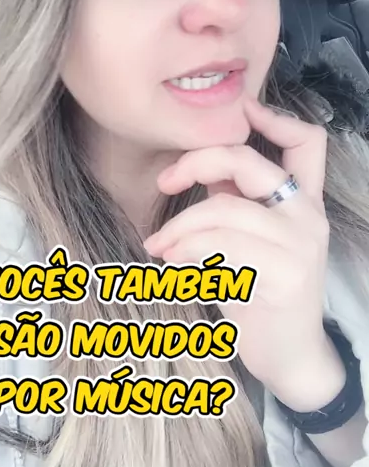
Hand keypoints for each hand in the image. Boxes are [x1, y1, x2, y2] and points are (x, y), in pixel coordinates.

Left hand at [143, 97, 336, 402]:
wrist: (292, 357)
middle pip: (248, 164)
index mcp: (304, 203)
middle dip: (196, 163)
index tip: (240, 109)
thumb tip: (202, 170)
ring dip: (179, 227)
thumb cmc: (264, 293)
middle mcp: (308, 217)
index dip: (274, 118)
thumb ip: (238, 202)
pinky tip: (172, 266)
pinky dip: (186, 252)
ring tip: (158, 247)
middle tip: (164, 183)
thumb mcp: (255, 240)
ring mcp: (299, 245)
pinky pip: (220, 248)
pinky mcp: (284, 276)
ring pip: (223, 211)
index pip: (307, 143)